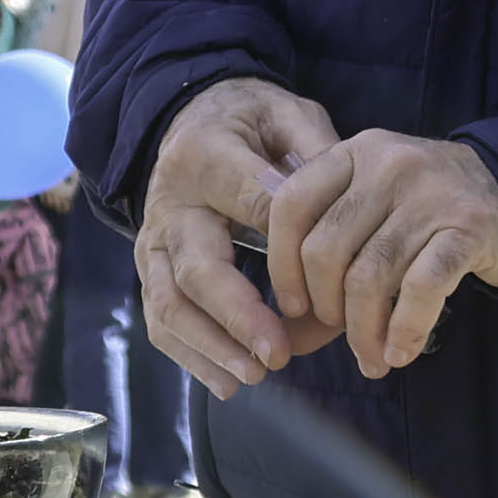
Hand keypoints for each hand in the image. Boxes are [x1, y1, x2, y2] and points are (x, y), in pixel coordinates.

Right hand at [137, 77, 343, 394]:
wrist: (191, 117)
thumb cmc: (252, 121)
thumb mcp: (287, 114)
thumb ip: (314, 150)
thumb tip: (344, 202)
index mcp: (207, 157)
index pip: (247, 205)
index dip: (285, 248)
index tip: (320, 286)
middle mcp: (170, 204)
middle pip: (197, 269)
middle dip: (238, 317)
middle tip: (277, 354)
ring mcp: (155, 241)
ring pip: (170, 304)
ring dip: (211, 347)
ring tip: (255, 375)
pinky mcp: (153, 268)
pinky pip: (161, 320)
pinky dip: (191, 356)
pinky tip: (226, 382)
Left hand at [260, 130, 497, 377]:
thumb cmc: (423, 211)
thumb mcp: (369, 213)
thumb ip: (323, 264)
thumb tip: (285, 337)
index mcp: (355, 153)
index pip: (292, 204)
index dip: (282, 265)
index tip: (294, 306)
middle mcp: (390, 165)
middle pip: (327, 249)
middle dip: (327, 307)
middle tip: (342, 332)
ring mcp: (432, 193)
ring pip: (370, 276)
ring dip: (364, 332)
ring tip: (373, 357)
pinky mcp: (470, 225)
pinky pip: (422, 287)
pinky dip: (405, 329)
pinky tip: (402, 351)